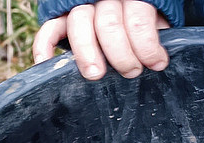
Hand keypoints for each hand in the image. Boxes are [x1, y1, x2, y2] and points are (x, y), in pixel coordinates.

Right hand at [33, 0, 169, 80]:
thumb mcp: (155, 23)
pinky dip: (45, 46)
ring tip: (96, 74)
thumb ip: (153, 36)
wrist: (122, 9)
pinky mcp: (62, 18)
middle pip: (108, 25)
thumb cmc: (141, 24)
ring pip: (80, 24)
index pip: (137, 21)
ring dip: (88, 53)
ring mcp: (80, 7)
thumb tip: (158, 62)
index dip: (147, 47)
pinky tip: (46, 64)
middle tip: (131, 72)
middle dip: (121, 55)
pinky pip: (49, 28)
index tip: (156, 64)